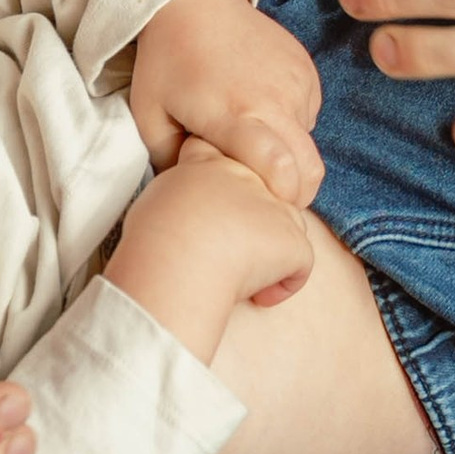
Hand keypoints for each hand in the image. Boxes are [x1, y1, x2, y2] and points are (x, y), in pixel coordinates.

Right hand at [104, 141, 315, 364]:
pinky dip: (283, 284)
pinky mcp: (292, 241)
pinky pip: (301, 264)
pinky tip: (259, 297)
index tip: (208, 210)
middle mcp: (249, 177)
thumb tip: (184, 214)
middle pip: (261, 190)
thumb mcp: (154, 197)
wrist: (179, 257)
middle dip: (250, 217)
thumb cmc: (153, 236)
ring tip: (242, 272)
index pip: (223, 157)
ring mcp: (276, 208)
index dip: (220, 184)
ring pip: (288, 224)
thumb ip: (177, 194)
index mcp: (209, 162)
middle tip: (225, 247)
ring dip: (271, 248)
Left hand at [130, 0, 323, 200]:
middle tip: (266, 193)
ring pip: (308, 143)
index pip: (279, 168)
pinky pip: (309, 114)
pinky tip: (259, 111)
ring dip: (289, 154)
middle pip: (309, 169)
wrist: (194, 1)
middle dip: (295, 193)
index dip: (280, 195)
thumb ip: (173, 164)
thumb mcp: (150, 117)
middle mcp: (275, 100)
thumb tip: (199, 192)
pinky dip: (291, 124)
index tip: (262, 203)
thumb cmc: (167, 61)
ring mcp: (296, 83)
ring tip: (251, 139)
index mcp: (234, 115)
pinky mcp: (307, 69)